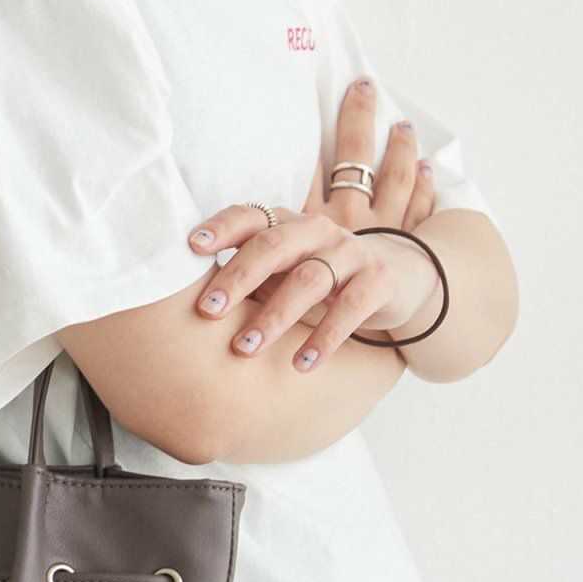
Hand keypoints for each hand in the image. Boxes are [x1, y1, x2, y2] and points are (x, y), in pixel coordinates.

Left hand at [186, 79, 441, 368]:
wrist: (399, 277)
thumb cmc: (322, 277)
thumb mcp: (284, 271)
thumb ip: (247, 274)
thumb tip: (182, 300)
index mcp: (288, 224)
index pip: (251, 216)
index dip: (221, 228)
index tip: (191, 248)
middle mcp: (318, 231)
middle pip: (274, 246)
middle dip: (238, 278)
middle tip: (207, 311)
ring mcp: (351, 253)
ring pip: (309, 280)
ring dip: (274, 316)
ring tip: (245, 349)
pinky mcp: (379, 280)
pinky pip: (350, 308)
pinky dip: (325, 338)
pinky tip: (301, 365)